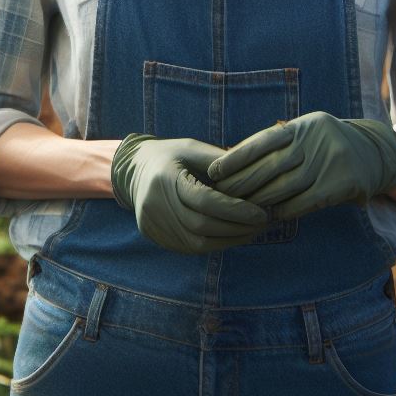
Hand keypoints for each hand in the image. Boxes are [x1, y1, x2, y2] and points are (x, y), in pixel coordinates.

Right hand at [111, 133, 282, 253]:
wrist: (133, 169)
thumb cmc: (169, 155)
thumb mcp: (191, 147)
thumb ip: (219, 160)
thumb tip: (255, 173)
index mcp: (165, 178)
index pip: (204, 200)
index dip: (235, 210)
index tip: (261, 213)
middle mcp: (154, 203)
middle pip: (202, 225)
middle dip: (236, 228)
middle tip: (262, 224)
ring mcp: (152, 223)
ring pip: (196, 243)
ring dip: (228, 240)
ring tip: (251, 232)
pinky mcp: (153, 235)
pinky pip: (188, 248)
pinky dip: (213, 244)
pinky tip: (230, 236)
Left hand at [207, 112, 395, 220]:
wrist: (374, 151)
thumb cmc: (324, 144)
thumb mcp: (303, 132)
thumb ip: (274, 144)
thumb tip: (231, 157)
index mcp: (301, 126)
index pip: (261, 142)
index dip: (235, 158)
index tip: (213, 172)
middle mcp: (314, 141)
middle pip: (270, 166)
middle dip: (242, 183)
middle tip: (221, 195)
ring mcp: (329, 162)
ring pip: (285, 186)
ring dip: (260, 200)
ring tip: (240, 208)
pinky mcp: (343, 184)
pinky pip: (306, 202)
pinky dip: (286, 209)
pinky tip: (271, 215)